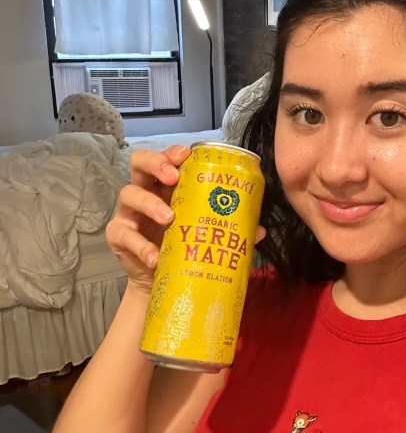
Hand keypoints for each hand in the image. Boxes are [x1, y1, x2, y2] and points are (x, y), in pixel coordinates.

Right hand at [106, 145, 266, 294]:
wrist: (160, 281)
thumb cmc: (182, 248)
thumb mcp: (205, 234)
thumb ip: (230, 228)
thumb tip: (259, 229)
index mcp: (167, 186)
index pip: (166, 158)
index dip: (172, 152)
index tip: (186, 154)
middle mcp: (145, 192)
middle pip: (139, 162)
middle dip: (156, 163)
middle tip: (173, 176)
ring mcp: (129, 213)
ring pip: (129, 194)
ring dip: (150, 203)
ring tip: (169, 218)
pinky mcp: (118, 236)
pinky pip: (124, 235)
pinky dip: (141, 247)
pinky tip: (155, 257)